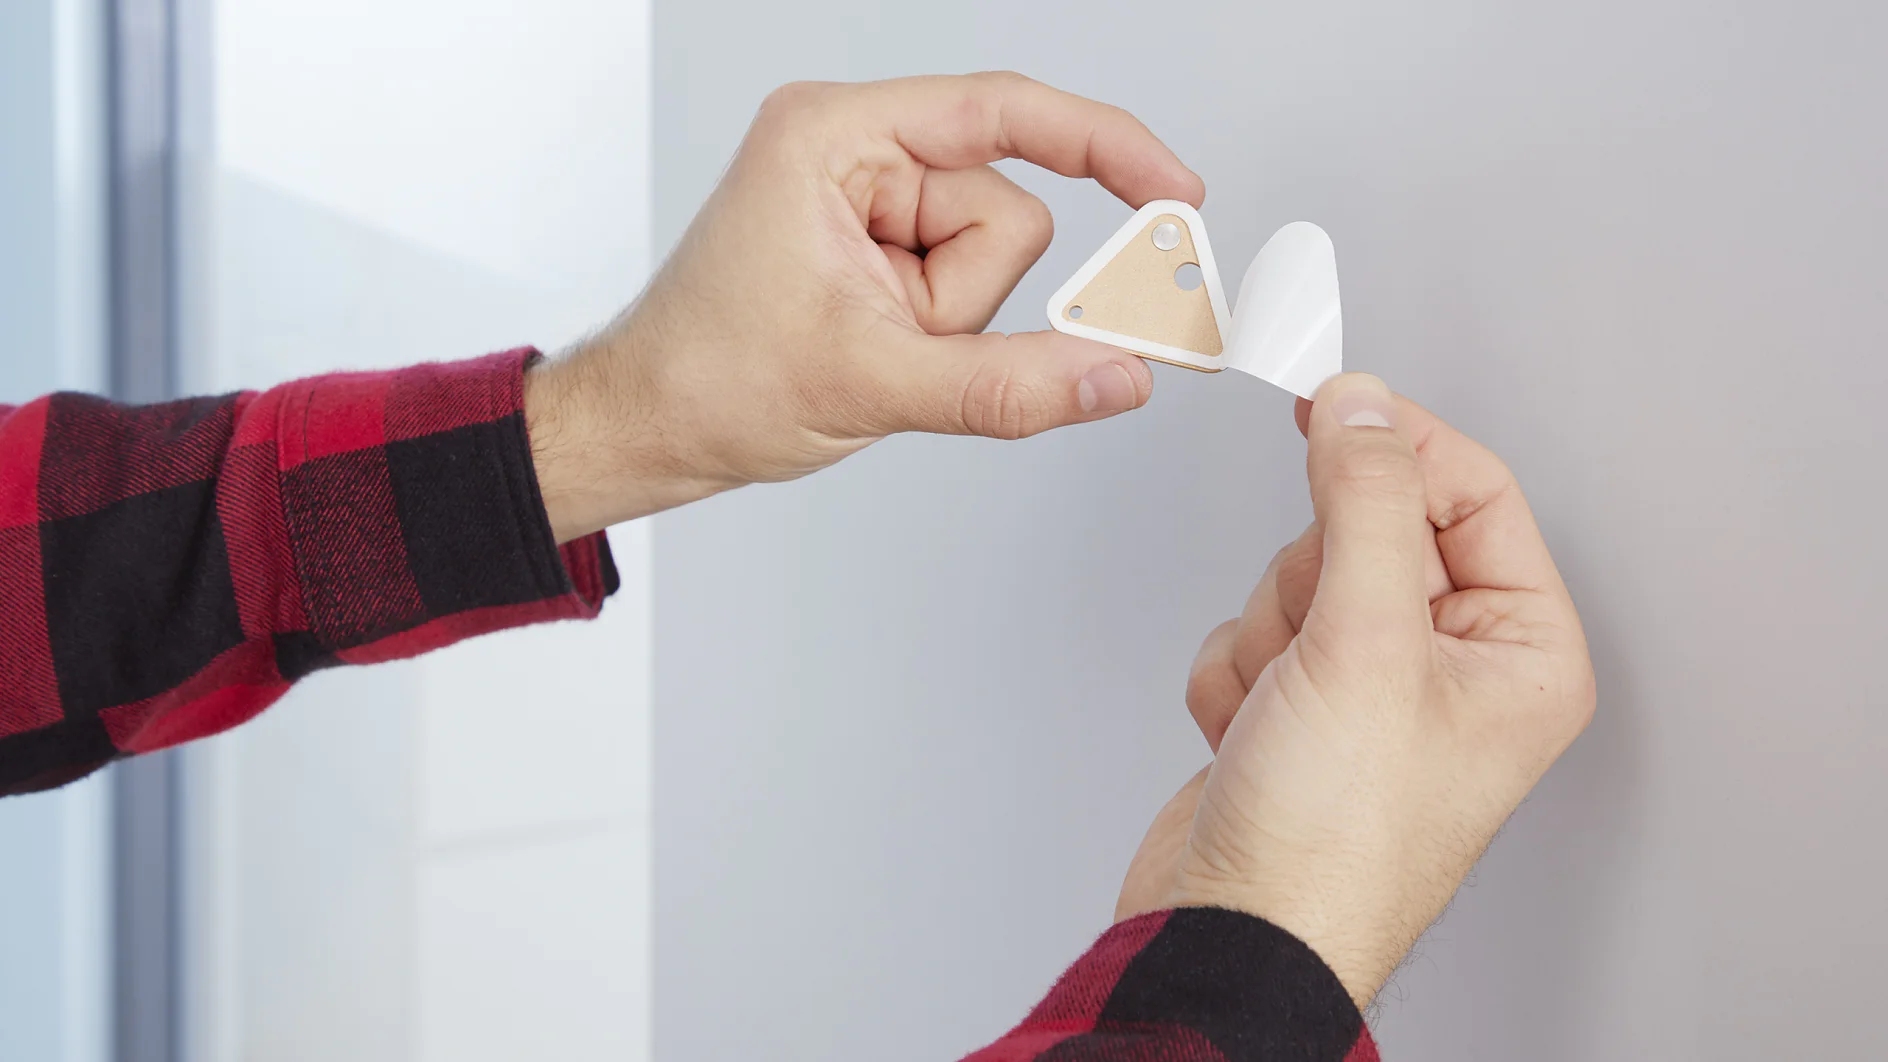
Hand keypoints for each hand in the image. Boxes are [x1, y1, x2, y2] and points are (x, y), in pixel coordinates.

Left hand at [525, 73, 1203, 540]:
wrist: (648, 428)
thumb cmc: (709, 379)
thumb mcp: (871, 383)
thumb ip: (1009, 383)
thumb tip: (1118, 375)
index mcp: (835, 136)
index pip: (1004, 112)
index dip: (1103, 147)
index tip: (1177, 189)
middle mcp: (854, 150)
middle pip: (1005, 208)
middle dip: (966, 298)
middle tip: (894, 342)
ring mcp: (867, 200)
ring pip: (992, 257)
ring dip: (950, 323)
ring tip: (870, 349)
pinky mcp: (877, 245)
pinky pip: (965, 285)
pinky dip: (940, 332)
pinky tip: (874, 349)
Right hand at [1116, 373, 1595, 1008]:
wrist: (1232, 935)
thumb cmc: (1331, 844)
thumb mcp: (1365, 644)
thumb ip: (1365, 503)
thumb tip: (1362, 405)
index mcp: (1521, 653)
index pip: (1474, 494)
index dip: (1400, 446)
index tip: (1330, 405)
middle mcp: (1455, 666)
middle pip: (1371, 528)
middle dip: (1315, 579)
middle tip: (1317, 643)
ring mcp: (1372, 687)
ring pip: (1299, 574)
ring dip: (1268, 634)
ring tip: (1280, 709)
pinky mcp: (1299, 706)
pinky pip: (1251, 628)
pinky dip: (1232, 673)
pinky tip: (1249, 734)